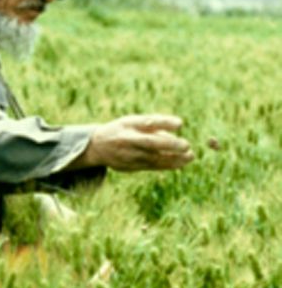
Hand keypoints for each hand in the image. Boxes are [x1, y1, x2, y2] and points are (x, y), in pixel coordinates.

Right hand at [76, 114, 193, 171]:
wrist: (97, 147)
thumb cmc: (121, 130)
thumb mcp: (131, 121)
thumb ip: (152, 124)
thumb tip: (176, 127)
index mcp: (127, 125)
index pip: (147, 123)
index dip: (164, 123)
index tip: (181, 123)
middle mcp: (127, 140)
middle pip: (150, 143)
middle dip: (170, 144)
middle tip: (187, 145)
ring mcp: (129, 155)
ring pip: (154, 158)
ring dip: (174, 158)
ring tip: (190, 156)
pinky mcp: (131, 166)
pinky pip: (153, 166)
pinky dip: (168, 165)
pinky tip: (181, 163)